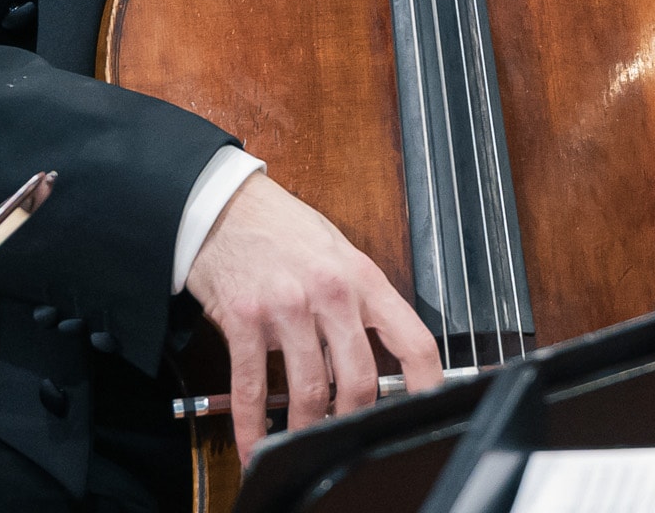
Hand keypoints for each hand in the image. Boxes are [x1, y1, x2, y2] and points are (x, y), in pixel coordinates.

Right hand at [183, 174, 442, 465]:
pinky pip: (251, 387)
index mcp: (364, 279)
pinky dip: (252, 425)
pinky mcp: (243, 320)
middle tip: (349, 438)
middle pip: (360, 378)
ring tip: (302, 446)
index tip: (429, 410)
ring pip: (309, 391)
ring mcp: (286, 308)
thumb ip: (360, 304)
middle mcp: (331, 294)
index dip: (428, 384)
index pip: (413, 340)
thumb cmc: (286, 232)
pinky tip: (253, 445)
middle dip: (355, 419)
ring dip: (305, 431)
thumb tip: (378, 360)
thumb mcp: (340, 255)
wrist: (225, 208)